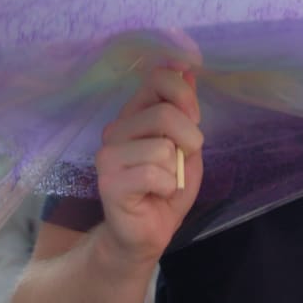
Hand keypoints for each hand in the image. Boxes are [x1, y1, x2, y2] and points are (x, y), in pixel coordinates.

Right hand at [94, 67, 203, 266]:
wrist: (147, 233)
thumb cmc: (166, 188)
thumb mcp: (186, 145)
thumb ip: (185, 111)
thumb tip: (186, 69)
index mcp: (134, 114)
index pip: (157, 79)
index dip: (183, 95)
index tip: (194, 118)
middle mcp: (116, 129)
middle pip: (163, 114)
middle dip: (190, 138)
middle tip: (184, 159)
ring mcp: (108, 156)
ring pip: (161, 147)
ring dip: (176, 170)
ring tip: (166, 182)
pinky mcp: (109, 182)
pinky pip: (153, 174)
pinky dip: (167, 187)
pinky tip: (157, 194)